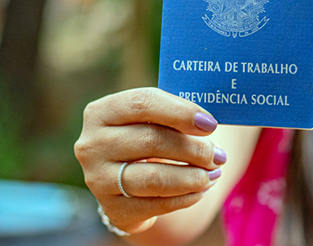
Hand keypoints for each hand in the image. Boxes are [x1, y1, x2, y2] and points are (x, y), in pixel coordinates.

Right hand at [74, 88, 226, 234]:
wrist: (129, 178)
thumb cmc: (148, 136)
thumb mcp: (154, 118)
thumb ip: (176, 113)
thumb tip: (207, 124)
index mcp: (102, 111)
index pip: (142, 103)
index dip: (180, 112)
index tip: (210, 124)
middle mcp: (93, 145)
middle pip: (151, 140)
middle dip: (193, 148)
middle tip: (219, 155)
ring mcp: (98, 179)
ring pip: (154, 177)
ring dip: (192, 176)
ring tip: (214, 173)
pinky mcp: (113, 208)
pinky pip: (157, 204)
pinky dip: (186, 197)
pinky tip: (201, 189)